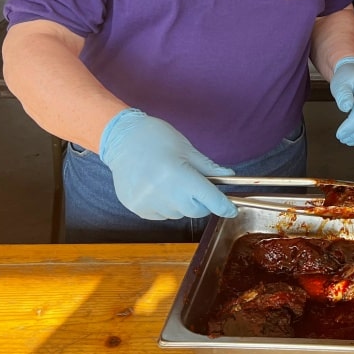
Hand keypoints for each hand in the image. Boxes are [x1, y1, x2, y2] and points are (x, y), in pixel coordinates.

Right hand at [99, 108, 237, 219]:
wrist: (121, 139)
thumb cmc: (157, 138)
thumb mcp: (187, 149)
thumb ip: (208, 167)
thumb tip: (229, 177)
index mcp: (178, 174)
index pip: (209, 199)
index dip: (223, 206)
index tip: (232, 209)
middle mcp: (162, 193)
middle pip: (195, 211)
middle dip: (201, 202)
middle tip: (196, 186)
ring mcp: (147, 203)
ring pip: (178, 214)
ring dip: (181, 203)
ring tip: (170, 182)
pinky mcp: (137, 209)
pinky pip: (162, 215)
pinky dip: (166, 205)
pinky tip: (157, 187)